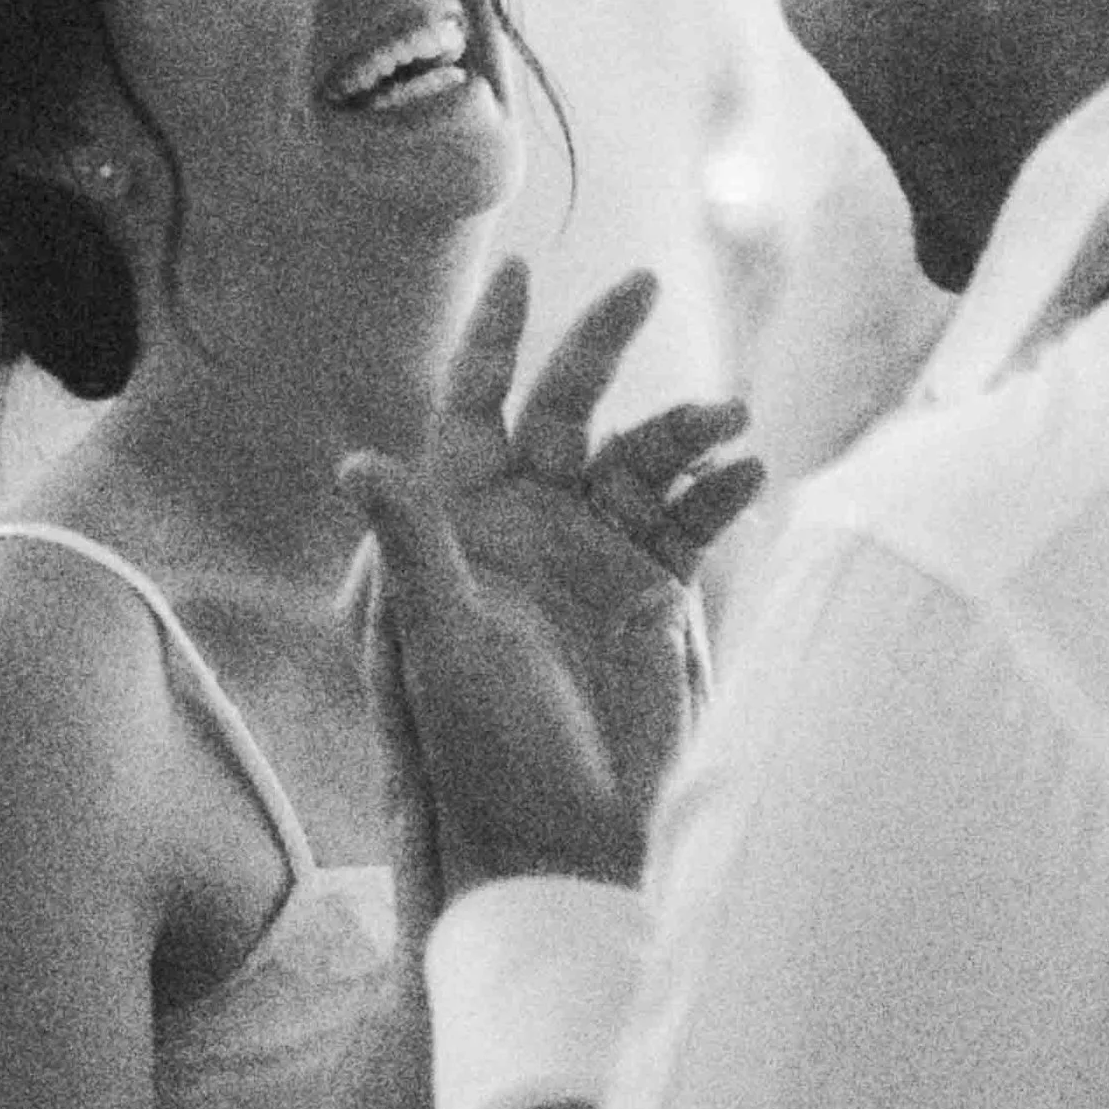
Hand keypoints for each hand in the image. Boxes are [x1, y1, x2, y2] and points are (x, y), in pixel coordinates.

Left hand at [343, 260, 763, 903]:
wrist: (564, 839)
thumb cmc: (483, 753)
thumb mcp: (442, 645)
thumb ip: (414, 550)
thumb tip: (358, 462)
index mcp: (461, 526)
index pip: (469, 407)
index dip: (489, 339)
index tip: (517, 269)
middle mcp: (528, 525)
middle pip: (565, 406)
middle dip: (598, 344)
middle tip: (635, 284)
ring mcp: (593, 552)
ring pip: (642, 455)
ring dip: (685, 427)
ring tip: (729, 422)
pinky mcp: (652, 589)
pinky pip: (692, 515)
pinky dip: (721, 488)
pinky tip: (750, 474)